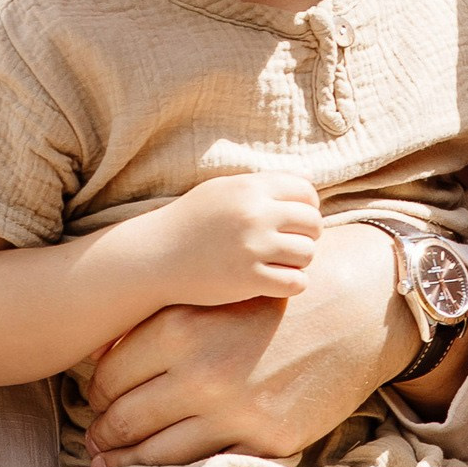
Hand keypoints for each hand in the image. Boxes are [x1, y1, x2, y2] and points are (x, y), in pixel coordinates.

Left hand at [86, 220, 413, 466]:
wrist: (358, 307)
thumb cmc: (278, 295)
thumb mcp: (214, 294)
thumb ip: (158, 323)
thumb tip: (99, 359)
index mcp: (182, 328)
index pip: (108, 378)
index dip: (95, 396)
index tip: (96, 405)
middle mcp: (203, 373)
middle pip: (124, 420)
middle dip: (103, 436)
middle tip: (96, 444)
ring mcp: (237, 412)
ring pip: (155, 456)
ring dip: (126, 465)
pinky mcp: (269, 440)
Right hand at [159, 167, 321, 302]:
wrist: (155, 256)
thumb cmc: (191, 222)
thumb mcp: (223, 190)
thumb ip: (262, 185)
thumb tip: (308, 183)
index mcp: (250, 188)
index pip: (306, 193)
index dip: (308, 208)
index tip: (296, 221)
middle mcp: (255, 215)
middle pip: (312, 224)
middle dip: (307, 236)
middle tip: (290, 245)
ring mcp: (253, 248)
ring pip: (308, 254)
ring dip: (300, 261)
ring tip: (281, 262)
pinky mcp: (249, 280)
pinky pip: (296, 282)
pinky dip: (293, 284)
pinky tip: (277, 281)